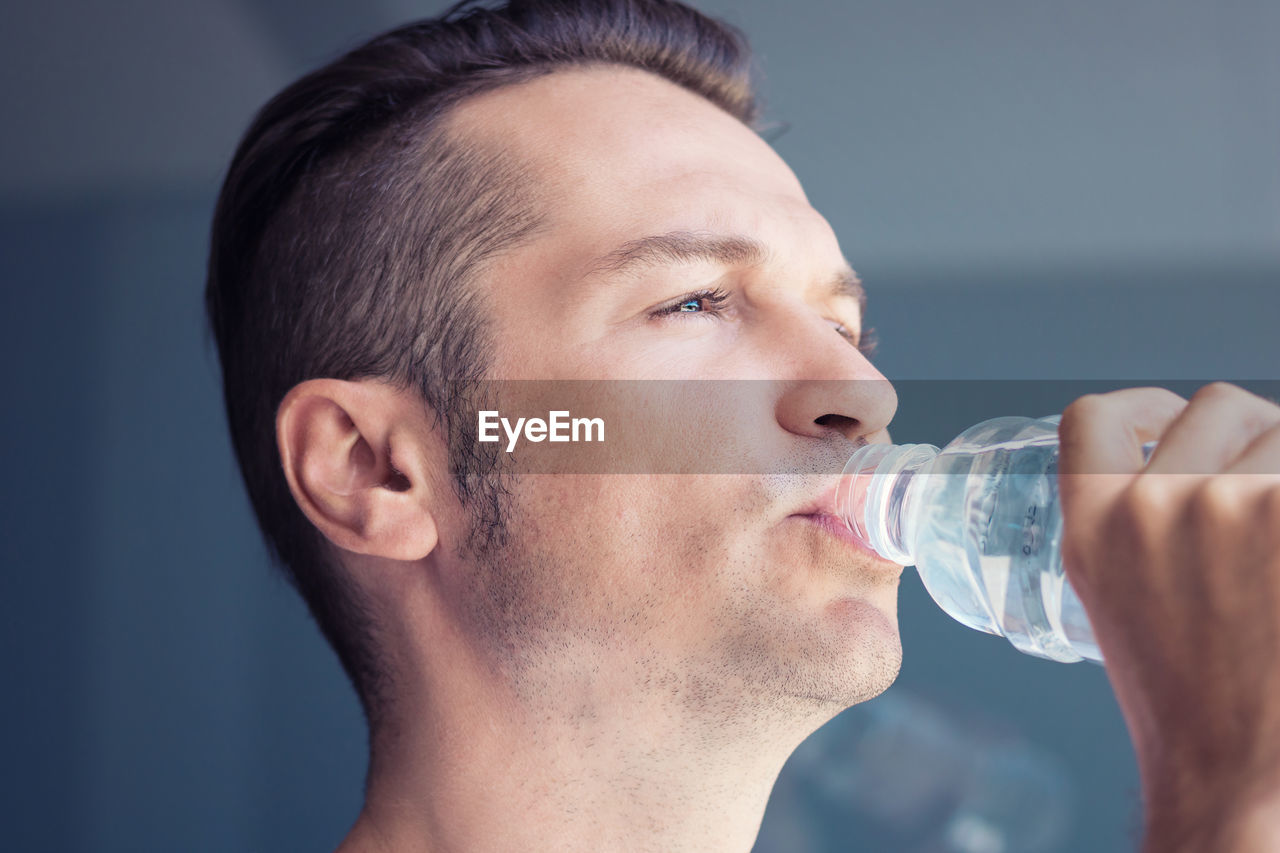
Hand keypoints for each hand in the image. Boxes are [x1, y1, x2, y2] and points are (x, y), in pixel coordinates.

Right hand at [1057, 383, 1279, 851]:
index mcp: (1093, 527)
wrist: (1238, 768)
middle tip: (1270, 495)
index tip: (1168, 421)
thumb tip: (1183, 475)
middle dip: (1253, 437)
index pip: (1093, 417)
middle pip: (1216, 407)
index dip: (1142, 406)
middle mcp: (1152, 504)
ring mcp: (1229, 505)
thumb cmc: (1190, 701)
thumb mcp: (1117, 601)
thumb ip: (1132, 528)